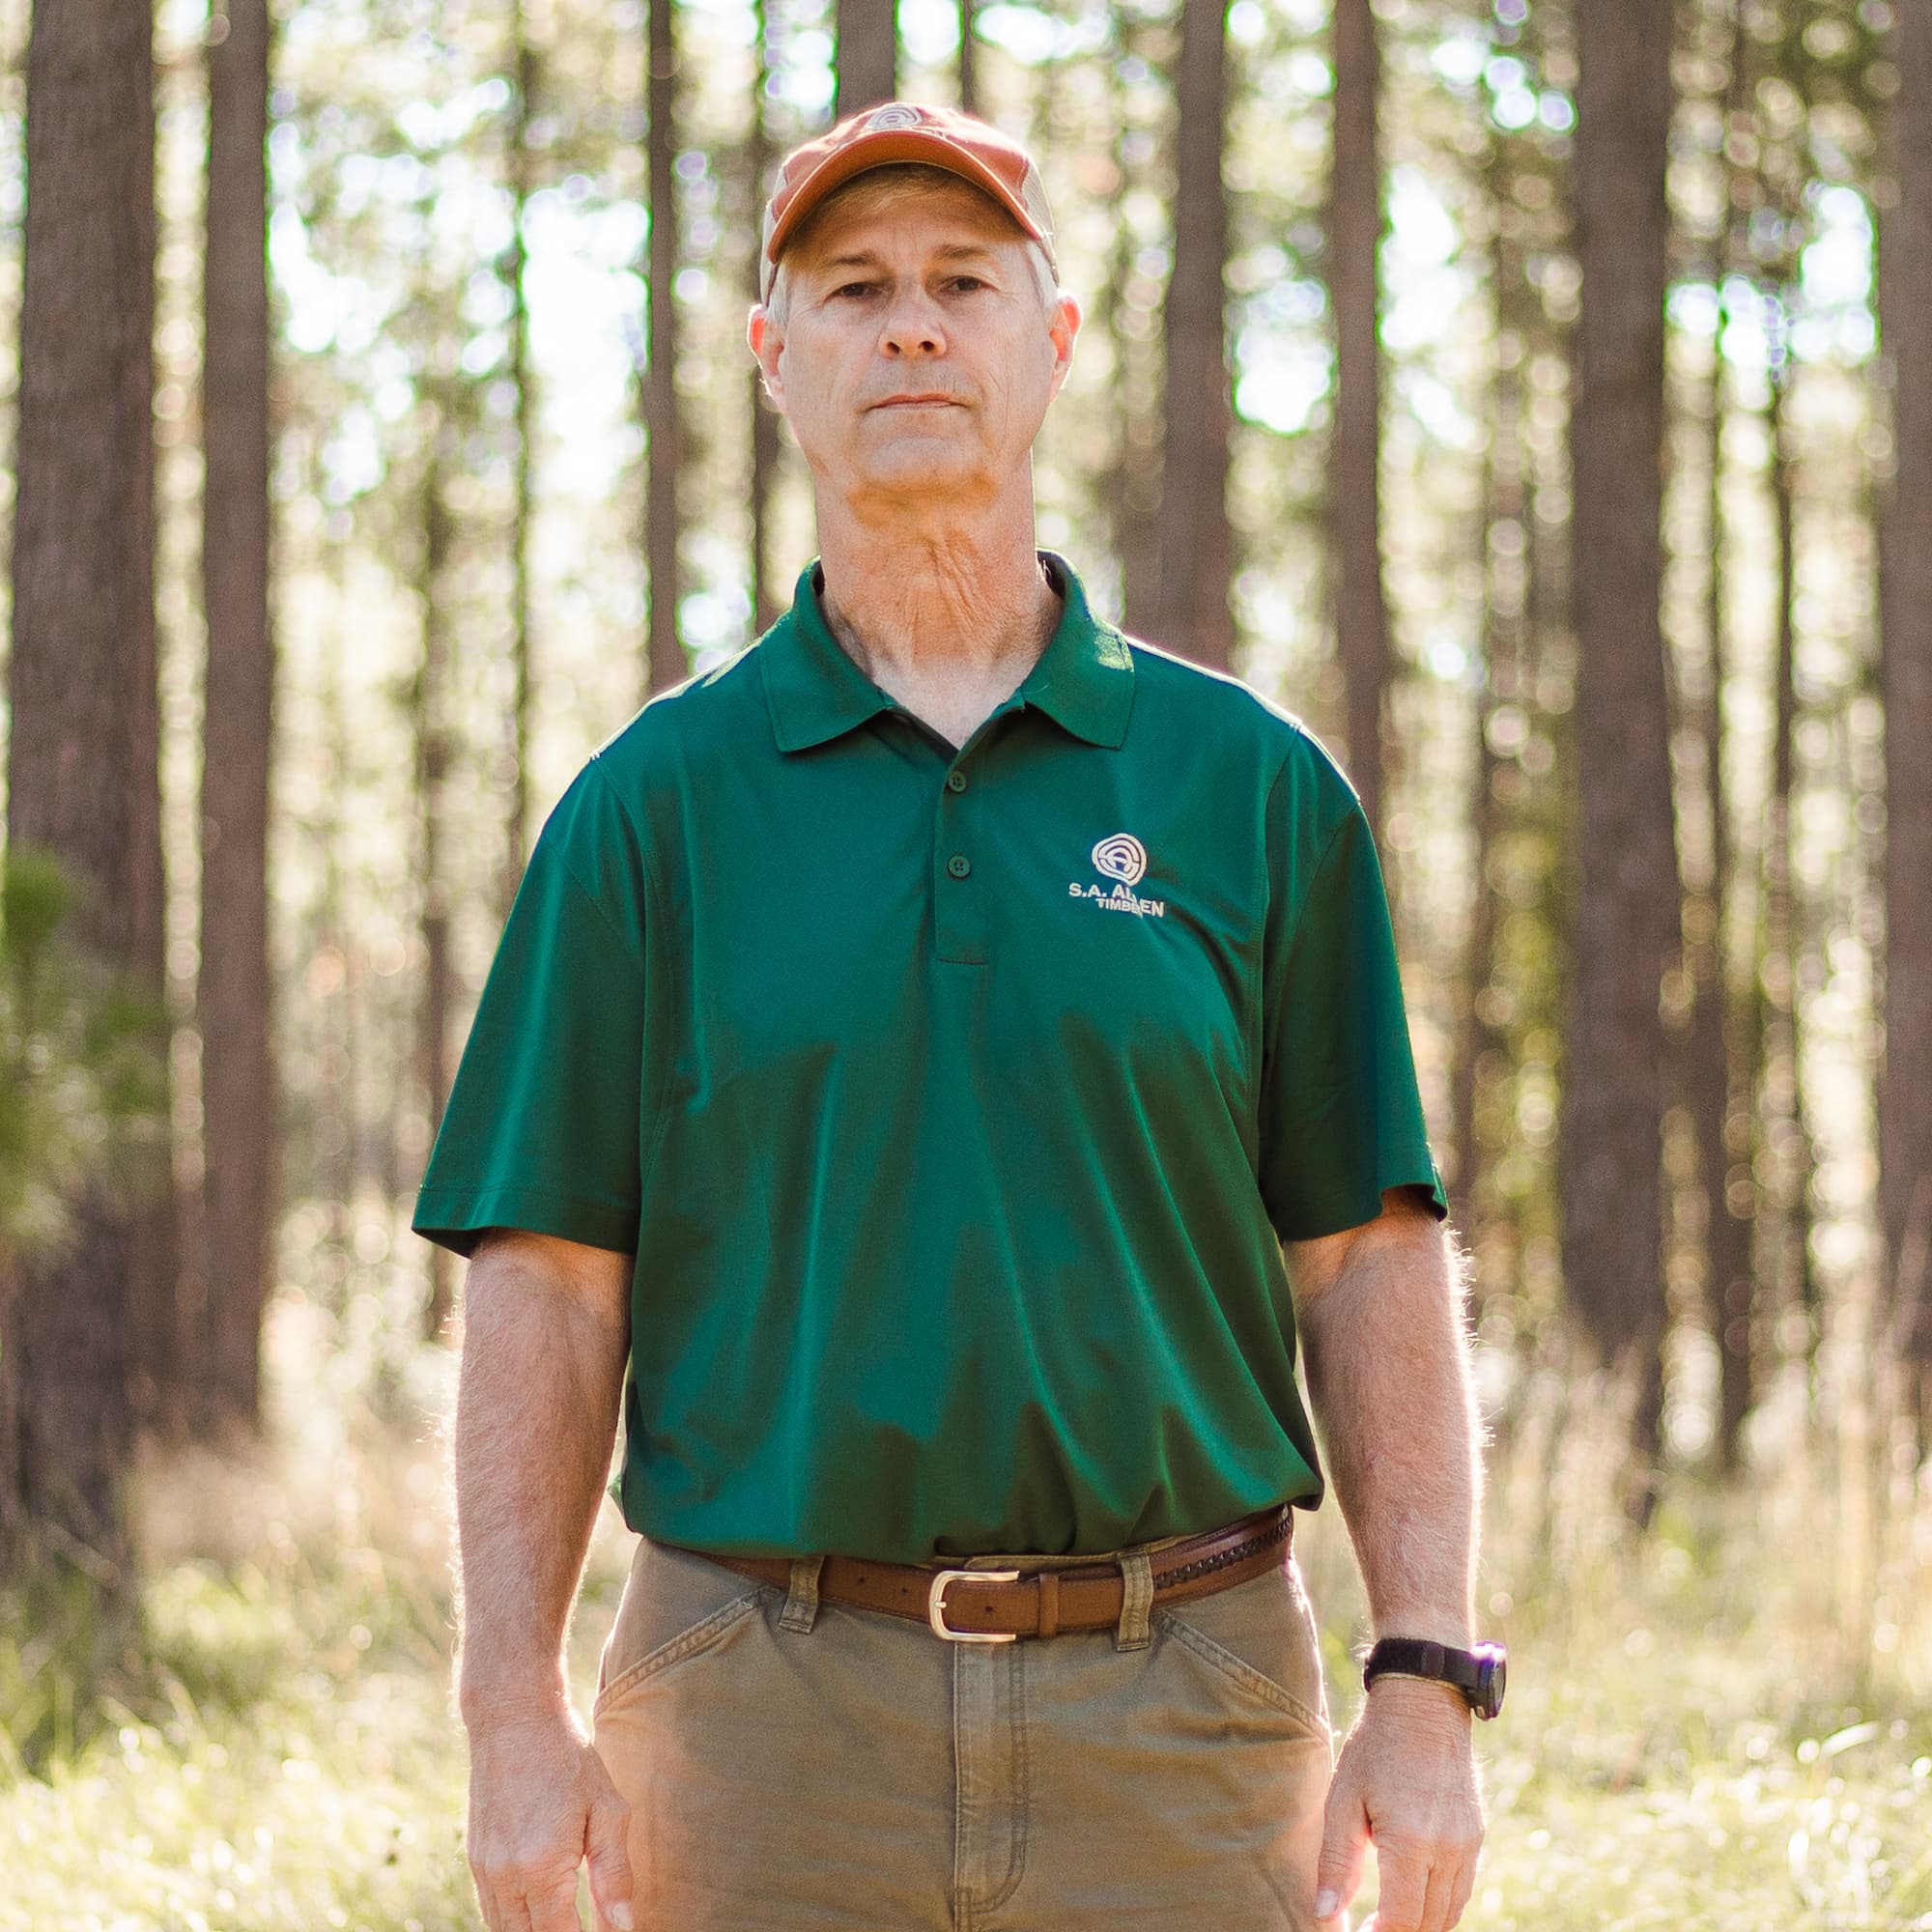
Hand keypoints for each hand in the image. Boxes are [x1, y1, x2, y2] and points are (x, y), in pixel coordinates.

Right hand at [465, 1707, 635, 1931]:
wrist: (514, 1720)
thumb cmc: (569, 1760)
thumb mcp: (607, 1810)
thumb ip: (615, 1875)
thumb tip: (624, 1928)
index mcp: (541, 1867)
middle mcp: (505, 1876)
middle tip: (586, 1924)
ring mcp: (485, 1870)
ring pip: (504, 1930)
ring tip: (565, 1919)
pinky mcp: (476, 1859)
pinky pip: (492, 1909)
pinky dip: (514, 1921)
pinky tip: (539, 1912)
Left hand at [1314, 1677, 1484, 1931]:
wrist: (1424, 1704)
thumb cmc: (1375, 1749)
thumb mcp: (1343, 1800)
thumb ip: (1336, 1863)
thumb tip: (1324, 1917)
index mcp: (1412, 1842)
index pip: (1401, 1921)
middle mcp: (1448, 1850)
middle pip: (1428, 1924)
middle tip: (1366, 1927)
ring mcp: (1468, 1846)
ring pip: (1448, 1914)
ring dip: (1420, 1925)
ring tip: (1385, 1919)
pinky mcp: (1475, 1838)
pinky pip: (1460, 1892)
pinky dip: (1438, 1907)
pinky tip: (1411, 1900)